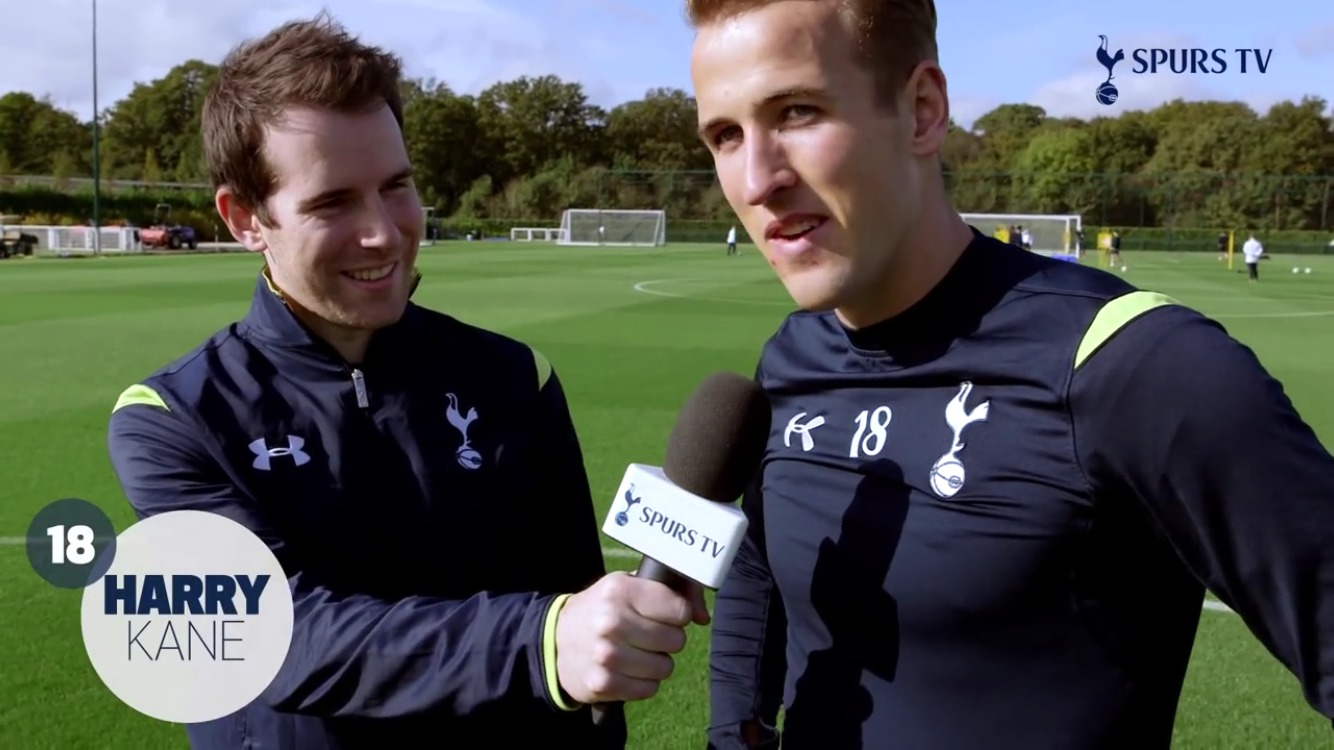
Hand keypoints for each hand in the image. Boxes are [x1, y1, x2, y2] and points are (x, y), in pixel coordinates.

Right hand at [554, 571, 709, 704]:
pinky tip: (627, 669)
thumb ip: (674, 590)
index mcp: (620, 591)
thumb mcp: (629, 586)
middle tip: (647, 634)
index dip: (677, 613)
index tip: (663, 613)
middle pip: (676, 639)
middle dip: (667, 638)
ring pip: (666, 667)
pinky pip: (650, 689)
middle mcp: (612, 622)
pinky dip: (644, 681)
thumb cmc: (603, 609)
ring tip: (636, 651)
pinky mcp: (604, 683)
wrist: (556, 640)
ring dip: (656, 662)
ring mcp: (607, 656)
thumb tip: (704, 616)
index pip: (679, 609)